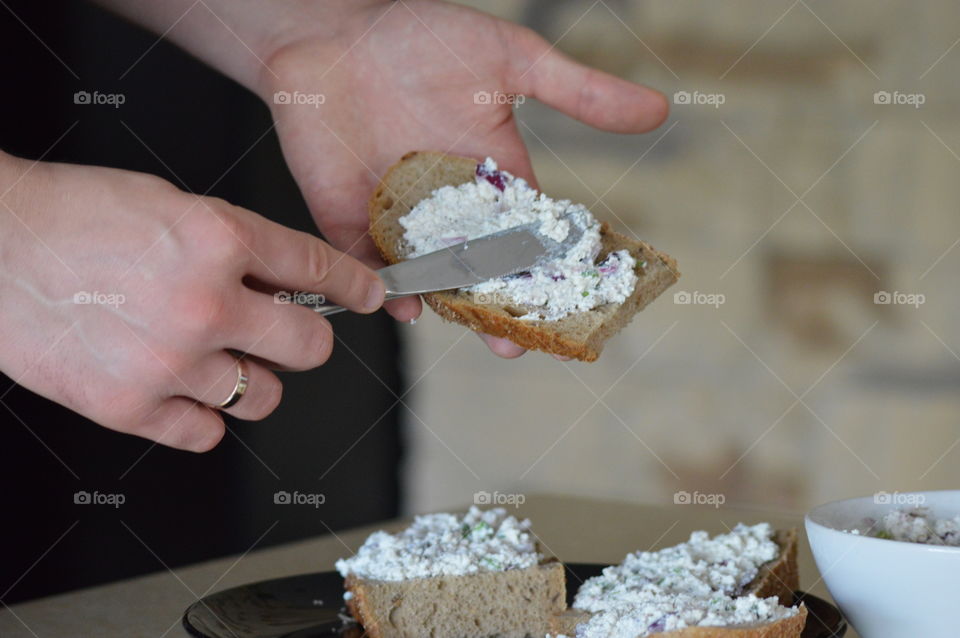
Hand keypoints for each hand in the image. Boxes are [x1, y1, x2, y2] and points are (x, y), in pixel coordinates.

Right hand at [0, 152, 383, 450]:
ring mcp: (169, 362)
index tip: (371, 297)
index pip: (318, 271)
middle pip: (310, 348)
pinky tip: (184, 389)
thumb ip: (233, 243)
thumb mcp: (170, 203)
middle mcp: (205, 303)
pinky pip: (207, 433)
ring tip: (221, 359)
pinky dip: (204, 415)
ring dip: (253, 379)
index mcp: (218, 238)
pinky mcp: (130, 407)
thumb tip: (285, 277)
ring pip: (264, 398)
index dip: (355, 287)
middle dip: (308, 340)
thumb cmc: (70, 215)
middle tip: (289, 334)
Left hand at [259, 0, 667, 357]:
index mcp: (495, 180)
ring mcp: (401, 220)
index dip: (551, 272)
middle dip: (500, 308)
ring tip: (475, 332)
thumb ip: (579, 92)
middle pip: (484, 273)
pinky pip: (369, 265)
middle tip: (518, 343)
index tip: (575, 305)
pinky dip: (384, 286)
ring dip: (452, 308)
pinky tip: (403, 301)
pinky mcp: (350, 220)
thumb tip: (659, 109)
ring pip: (432, 279)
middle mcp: (451, 209)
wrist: (335, 28)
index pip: (530, 238)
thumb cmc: (422, 37)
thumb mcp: (512, 59)